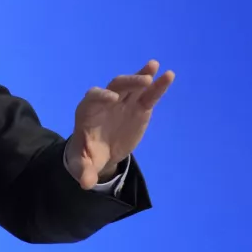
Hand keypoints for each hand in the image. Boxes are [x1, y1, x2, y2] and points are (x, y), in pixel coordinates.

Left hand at [66, 60, 174, 189]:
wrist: (99, 152)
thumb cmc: (87, 155)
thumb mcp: (82, 165)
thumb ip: (84, 171)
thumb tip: (86, 184)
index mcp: (88, 112)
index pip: (92, 98)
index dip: (100, 96)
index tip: (111, 99)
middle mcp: (105, 102)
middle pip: (115, 87)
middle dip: (127, 83)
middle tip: (143, 81)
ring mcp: (123, 103)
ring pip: (132, 86)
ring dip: (142, 76)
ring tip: (154, 67)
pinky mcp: (139, 108)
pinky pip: (148, 95)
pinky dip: (158, 85)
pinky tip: (168, 75)